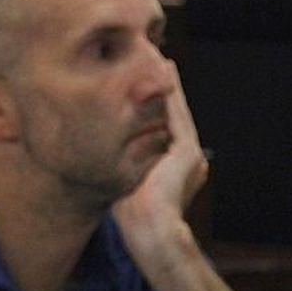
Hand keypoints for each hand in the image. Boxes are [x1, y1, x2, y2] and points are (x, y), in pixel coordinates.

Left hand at [113, 66, 208, 243]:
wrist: (150, 231)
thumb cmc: (131, 216)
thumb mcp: (125, 183)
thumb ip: (123, 164)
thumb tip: (101, 153)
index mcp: (175, 167)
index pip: (165, 128)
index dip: (155, 105)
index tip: (142, 84)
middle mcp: (188, 159)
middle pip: (174, 115)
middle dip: (164, 88)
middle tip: (156, 60)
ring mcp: (190, 155)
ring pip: (177, 110)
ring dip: (168, 84)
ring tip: (160, 59)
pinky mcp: (187, 151)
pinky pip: (176, 114)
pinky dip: (170, 92)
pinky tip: (164, 71)